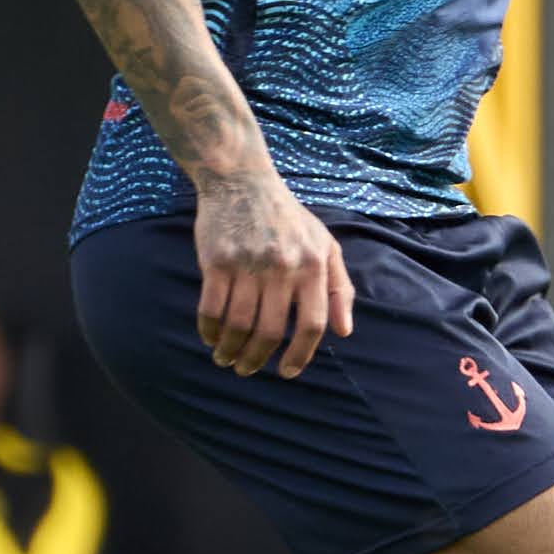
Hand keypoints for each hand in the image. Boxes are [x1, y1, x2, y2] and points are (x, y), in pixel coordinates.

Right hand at [195, 165, 355, 376]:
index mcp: (313, 265)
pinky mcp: (217, 259)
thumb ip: (340, 288)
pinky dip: (208, 330)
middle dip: (257, 360)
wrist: (243, 181)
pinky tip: (210, 338)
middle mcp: (283, 266)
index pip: (312, 323)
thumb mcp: (325, 246)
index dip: (300, 354)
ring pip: (238, 324)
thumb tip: (344, 332)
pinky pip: (210, 308)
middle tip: (247, 370)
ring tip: (225, 358)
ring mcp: (248, 263)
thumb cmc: (289, 219)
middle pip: (270, 331)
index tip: (287, 372)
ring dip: (230, 350)